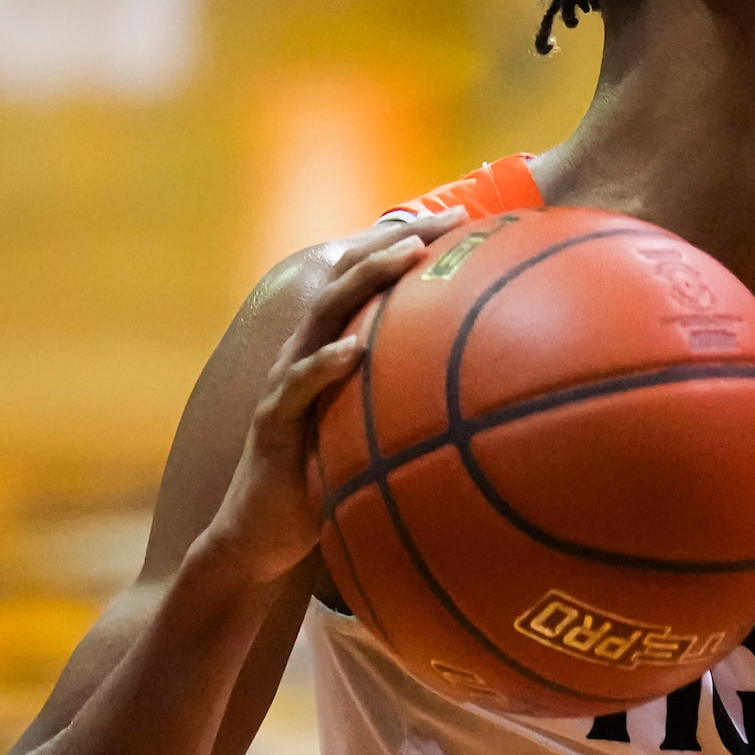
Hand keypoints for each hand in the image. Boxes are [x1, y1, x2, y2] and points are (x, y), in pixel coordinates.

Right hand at [201, 213, 459, 579]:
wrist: (263, 535)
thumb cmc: (329, 480)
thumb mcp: (379, 435)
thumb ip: (414, 405)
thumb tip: (491, 399)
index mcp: (332, 351)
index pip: (366, 284)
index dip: (407, 246)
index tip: (463, 219)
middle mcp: (307, 356)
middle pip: (346, 280)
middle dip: (392, 242)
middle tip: (443, 219)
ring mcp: (286, 386)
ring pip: (323, 317)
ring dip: (365, 280)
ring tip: (407, 254)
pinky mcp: (272, 425)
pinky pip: (296, 389)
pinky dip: (324, 366)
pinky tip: (355, 351)